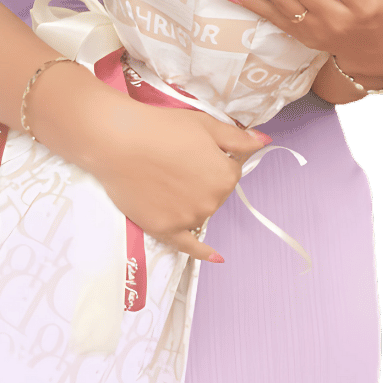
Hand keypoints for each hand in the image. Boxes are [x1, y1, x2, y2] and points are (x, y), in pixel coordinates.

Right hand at [89, 100, 270, 263]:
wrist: (118, 141)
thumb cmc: (161, 127)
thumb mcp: (205, 125)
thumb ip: (237, 138)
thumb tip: (263, 142)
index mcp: (225, 176)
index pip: (231, 170)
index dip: (215, 157)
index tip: (196, 148)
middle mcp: (211, 202)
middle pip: (217, 192)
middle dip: (204, 178)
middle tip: (177, 160)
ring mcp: (188, 219)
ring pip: (200, 211)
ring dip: (192, 200)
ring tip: (167, 178)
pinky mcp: (164, 229)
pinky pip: (189, 246)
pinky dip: (203, 252)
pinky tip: (217, 257)